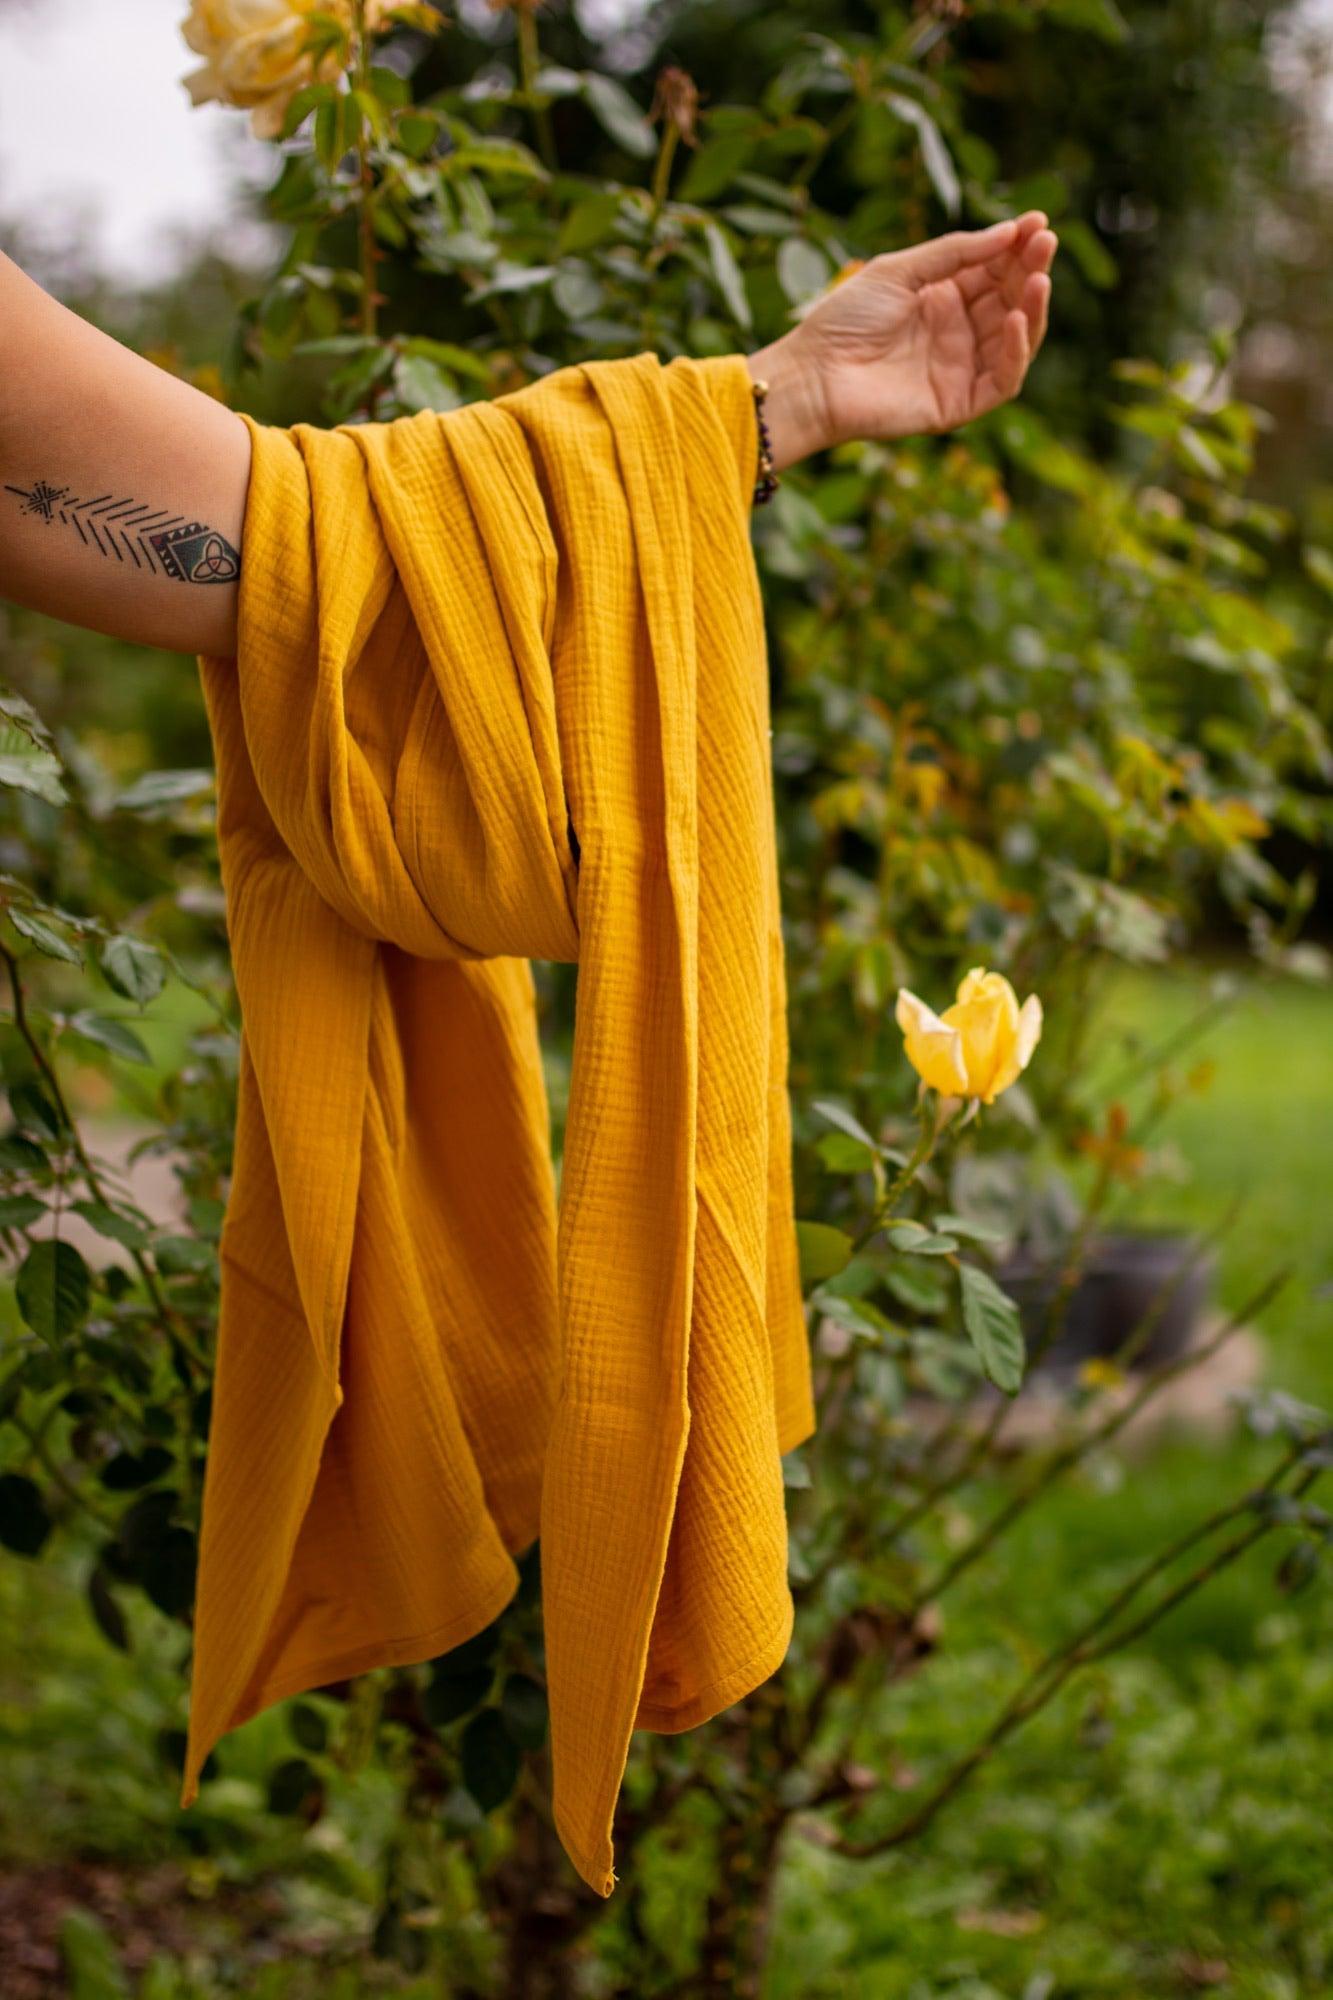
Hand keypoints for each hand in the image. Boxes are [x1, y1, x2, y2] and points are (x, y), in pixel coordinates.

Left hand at [746, 212, 1056, 468]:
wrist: (813, 376)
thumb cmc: (845, 320)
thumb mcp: (901, 271)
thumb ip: (954, 252)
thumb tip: (1010, 231)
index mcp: (943, 297)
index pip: (994, 270)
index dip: (1018, 247)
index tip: (1038, 222)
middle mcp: (958, 332)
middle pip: (1010, 300)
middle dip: (1030, 270)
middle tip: (1045, 243)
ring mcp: (960, 369)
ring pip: (1015, 339)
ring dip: (1031, 309)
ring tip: (1038, 279)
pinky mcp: (958, 404)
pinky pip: (1002, 380)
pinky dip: (1015, 352)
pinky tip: (1014, 320)